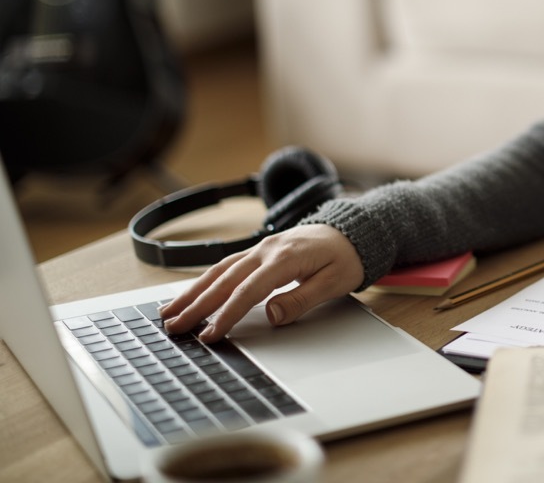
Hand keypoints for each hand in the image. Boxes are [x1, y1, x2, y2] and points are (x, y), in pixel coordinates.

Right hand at [158, 224, 364, 341]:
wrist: (353, 231)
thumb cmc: (346, 258)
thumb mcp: (334, 282)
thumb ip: (302, 298)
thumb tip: (271, 314)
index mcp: (286, 258)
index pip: (249, 291)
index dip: (228, 314)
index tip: (210, 335)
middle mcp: (267, 250)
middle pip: (225, 280)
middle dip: (197, 305)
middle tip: (174, 327)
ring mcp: (261, 248)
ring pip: (220, 271)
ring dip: (193, 292)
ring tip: (169, 312)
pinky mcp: (259, 251)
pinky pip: (227, 266)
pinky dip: (206, 281)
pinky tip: (191, 294)